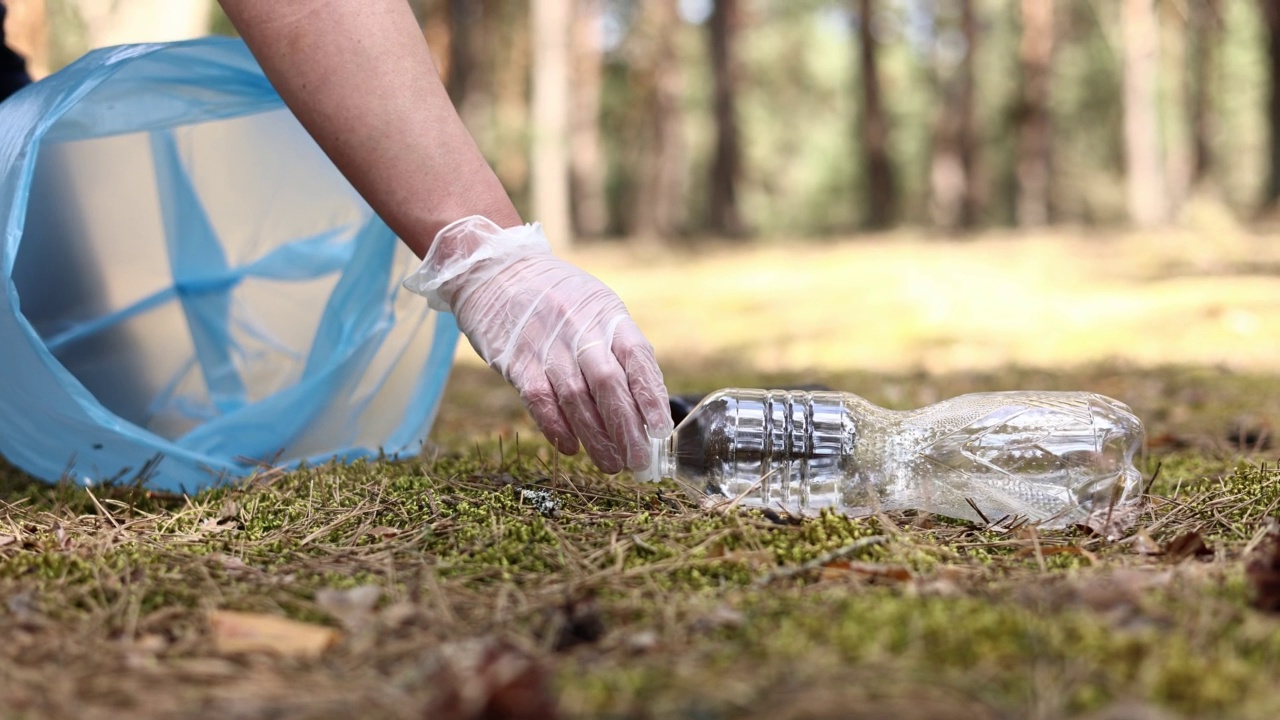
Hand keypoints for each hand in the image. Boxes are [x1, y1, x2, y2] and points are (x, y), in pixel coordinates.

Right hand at [402, 215, 672, 472]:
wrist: (495, 270)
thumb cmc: (556, 297)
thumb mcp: (596, 307)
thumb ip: (619, 348)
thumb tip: (647, 403)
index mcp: (608, 315)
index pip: (637, 359)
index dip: (651, 397)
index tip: (661, 431)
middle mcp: (579, 329)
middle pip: (608, 385)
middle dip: (626, 428)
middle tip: (638, 461)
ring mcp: (545, 344)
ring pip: (576, 398)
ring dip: (595, 437)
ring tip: (610, 464)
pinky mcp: (514, 359)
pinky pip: (539, 400)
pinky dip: (555, 427)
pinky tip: (569, 447)